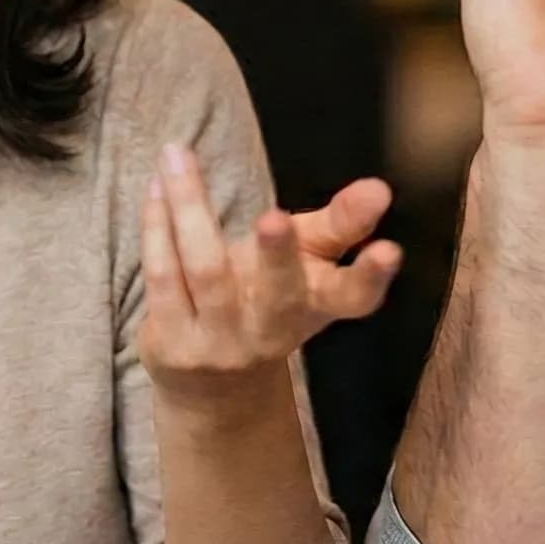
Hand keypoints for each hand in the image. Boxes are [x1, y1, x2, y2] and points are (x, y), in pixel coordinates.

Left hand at [139, 142, 400, 410]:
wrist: (213, 386)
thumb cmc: (268, 300)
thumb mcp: (311, 263)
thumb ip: (341, 224)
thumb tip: (379, 188)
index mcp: (316, 307)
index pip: (353, 298)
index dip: (371, 277)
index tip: (389, 249)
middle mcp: (271, 331)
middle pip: (277, 294)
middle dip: (277, 256)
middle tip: (274, 217)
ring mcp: (220, 342)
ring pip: (205, 272)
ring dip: (190, 211)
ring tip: (176, 157)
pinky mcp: (171, 342)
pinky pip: (162, 276)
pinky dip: (157, 228)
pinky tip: (155, 188)